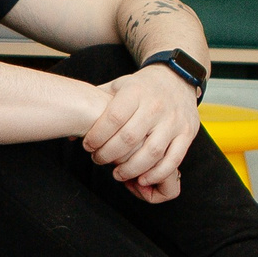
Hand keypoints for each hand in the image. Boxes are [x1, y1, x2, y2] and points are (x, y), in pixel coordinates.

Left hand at [82, 65, 198, 202]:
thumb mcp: (117, 86)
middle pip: (129, 138)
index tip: (88, 146)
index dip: (97, 136)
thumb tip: (70, 131)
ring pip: (151, 152)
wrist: (177, 78)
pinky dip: (157, 173)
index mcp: (135, 92)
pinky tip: (142, 178)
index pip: (113, 117)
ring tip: (117, 173)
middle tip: (98, 160)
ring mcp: (173, 121)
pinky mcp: (187, 133)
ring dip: (130, 169)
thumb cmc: (141, 87)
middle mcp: (156, 106)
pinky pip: (173, 159)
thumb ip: (94, 105)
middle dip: (109, 155)